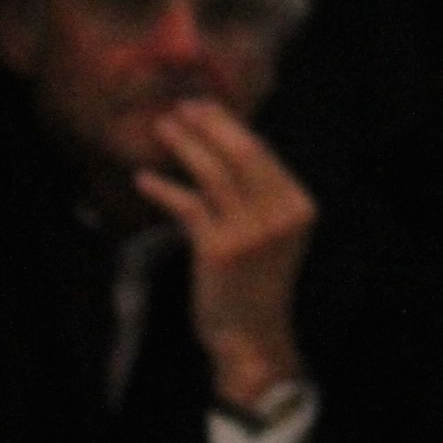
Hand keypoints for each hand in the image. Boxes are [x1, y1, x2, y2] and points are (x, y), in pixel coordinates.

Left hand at [136, 100, 315, 412]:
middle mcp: (281, 213)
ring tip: (162, 128)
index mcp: (299, 204)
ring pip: (214, 172)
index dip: (230, 124)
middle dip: (209, 123)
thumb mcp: (272, 232)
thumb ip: (259, 194)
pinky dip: (164, 188)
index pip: (262, 151)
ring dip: (184, 144)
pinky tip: (144, 179)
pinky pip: (188, 205)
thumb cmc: (256, 281)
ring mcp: (251, 232)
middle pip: (242, 151)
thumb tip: (225, 144)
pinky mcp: (219, 249)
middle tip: (182, 107)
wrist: (251, 335)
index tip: (203, 107)